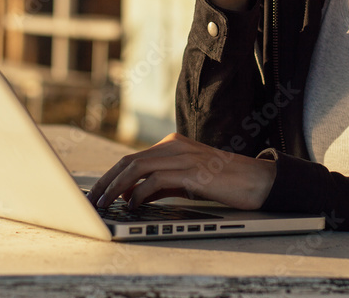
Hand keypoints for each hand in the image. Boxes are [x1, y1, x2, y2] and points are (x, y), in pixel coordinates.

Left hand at [85, 133, 276, 210]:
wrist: (254, 180)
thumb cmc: (222, 182)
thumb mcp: (186, 181)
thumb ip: (161, 184)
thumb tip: (133, 195)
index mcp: (172, 144)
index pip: (132, 158)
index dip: (111, 175)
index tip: (98, 191)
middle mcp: (174, 146)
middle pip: (129, 161)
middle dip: (107, 181)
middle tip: (94, 200)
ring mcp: (183, 156)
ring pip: (137, 168)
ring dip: (116, 188)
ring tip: (106, 204)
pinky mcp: (191, 171)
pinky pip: (156, 180)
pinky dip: (139, 193)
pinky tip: (133, 205)